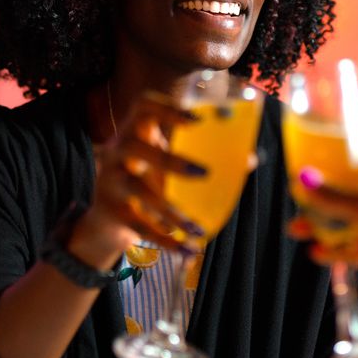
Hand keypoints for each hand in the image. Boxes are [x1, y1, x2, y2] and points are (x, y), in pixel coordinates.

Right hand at [66, 95, 207, 268]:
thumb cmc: (148, 182)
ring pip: (138, 189)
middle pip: (136, 146)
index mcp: (136, 131)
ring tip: (197, 228)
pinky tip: (188, 251)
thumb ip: (203, 159)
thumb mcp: (168, 166)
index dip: (167, 108)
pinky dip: (165, 240)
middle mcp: (117, 150)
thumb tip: (251, 159)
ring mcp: (110, 180)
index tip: (197, 119)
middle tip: (205, 173)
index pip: (144, 106)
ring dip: (171, 210)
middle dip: (169, 159)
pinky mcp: (109, 210)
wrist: (106, 222)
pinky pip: (138, 225)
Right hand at [288, 131, 357, 302]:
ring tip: (295, 228)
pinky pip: (348, 249)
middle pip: (354, 184)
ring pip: (345, 220)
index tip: (350, 134)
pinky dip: (331, 250)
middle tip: (302, 186)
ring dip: (320, 224)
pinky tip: (315, 252)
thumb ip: (333, 196)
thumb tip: (303, 180)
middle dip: (327, 187)